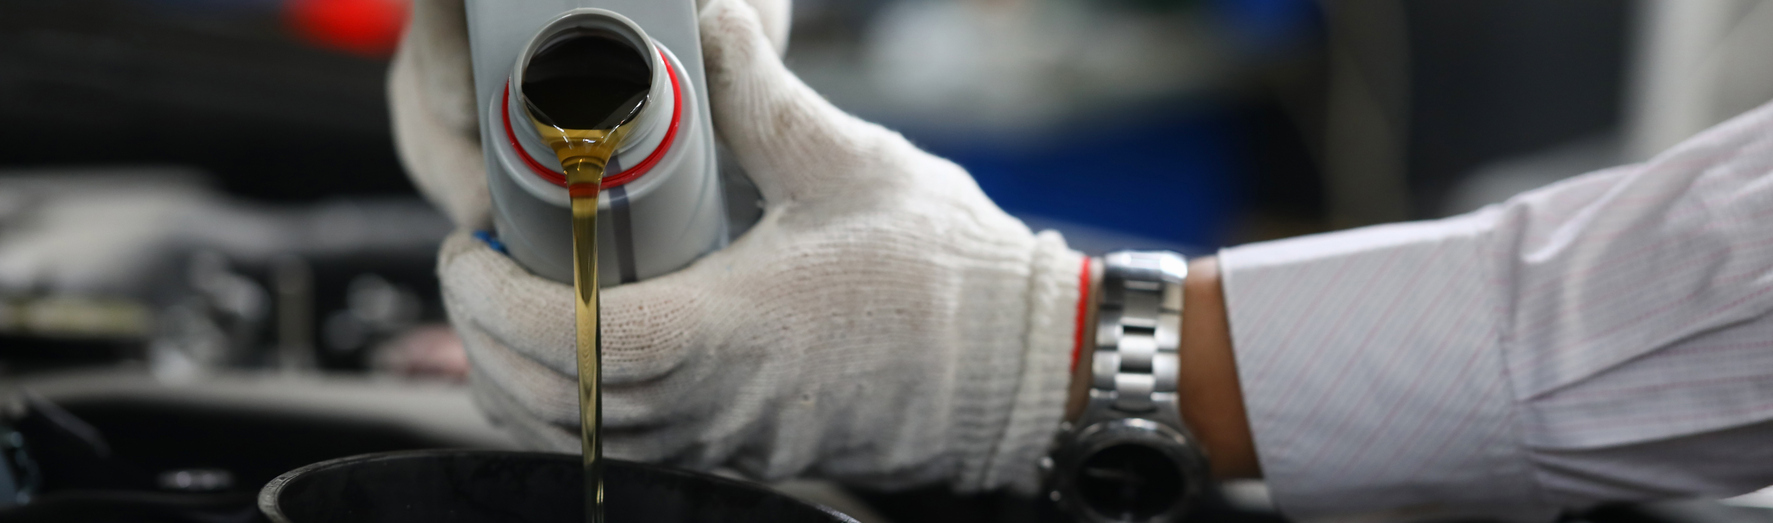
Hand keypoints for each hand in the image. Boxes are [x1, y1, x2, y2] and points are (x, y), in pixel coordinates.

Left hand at [432, 0, 1086, 491]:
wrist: (1026, 372)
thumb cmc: (955, 282)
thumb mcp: (851, 166)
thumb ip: (763, 95)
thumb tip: (709, 24)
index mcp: (737, 330)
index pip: (578, 343)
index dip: (499, 302)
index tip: (473, 247)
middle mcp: (717, 403)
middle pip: (551, 404)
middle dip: (481, 338)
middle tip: (473, 264)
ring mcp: (725, 439)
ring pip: (578, 440)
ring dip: (516, 382)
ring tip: (508, 307)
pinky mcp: (740, 452)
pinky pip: (619, 449)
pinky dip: (569, 410)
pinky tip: (574, 354)